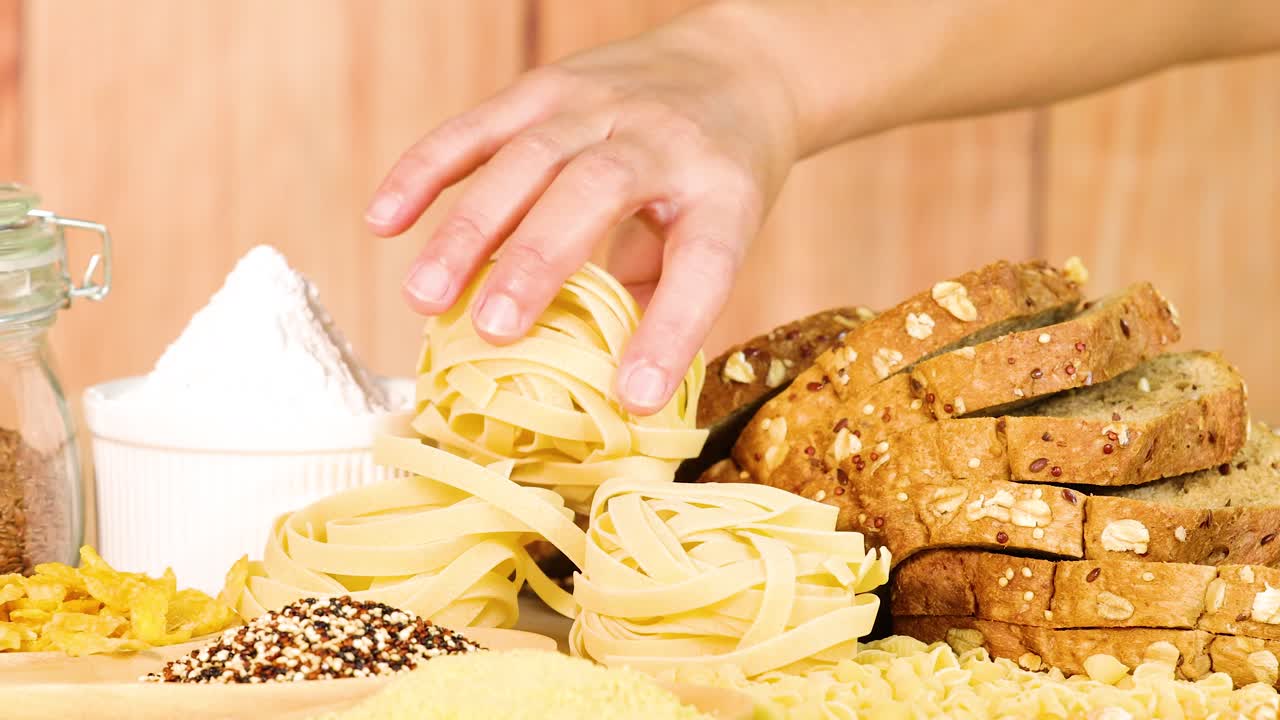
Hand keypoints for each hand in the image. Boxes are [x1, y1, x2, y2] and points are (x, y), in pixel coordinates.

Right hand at [365, 4, 798, 415]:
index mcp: (722, 190)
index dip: (668, 332)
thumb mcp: (721, 236)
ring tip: (425, 298)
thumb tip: (610, 393)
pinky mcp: (546, 87)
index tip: (633, 395)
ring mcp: (597, 105)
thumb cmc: (720, 176)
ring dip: (468, 229)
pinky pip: (476, 127)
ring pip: (523, 158)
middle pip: (593, 190)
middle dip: (537, 261)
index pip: (701, 262)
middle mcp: (661, 139)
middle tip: (494, 331)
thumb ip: (667, 304)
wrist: (734, 64)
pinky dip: (425, 171)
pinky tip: (386, 221)